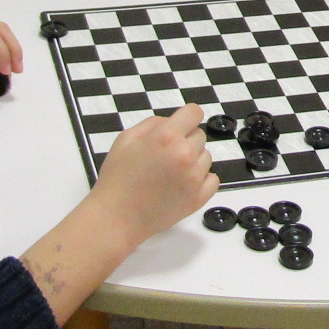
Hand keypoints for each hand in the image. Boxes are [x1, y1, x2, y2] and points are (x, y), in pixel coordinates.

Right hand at [90, 103, 218, 243]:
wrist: (116, 217)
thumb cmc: (117, 177)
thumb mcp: (126, 139)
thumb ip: (153, 123)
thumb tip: (172, 121)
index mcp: (167, 136)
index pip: (194, 112)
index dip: (186, 118)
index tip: (180, 126)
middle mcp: (185, 154)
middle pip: (199, 135)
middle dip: (185, 141)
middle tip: (165, 156)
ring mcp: (195, 177)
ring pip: (206, 157)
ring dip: (193, 160)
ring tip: (170, 173)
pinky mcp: (199, 198)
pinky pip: (212, 179)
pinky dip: (201, 180)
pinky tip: (182, 184)